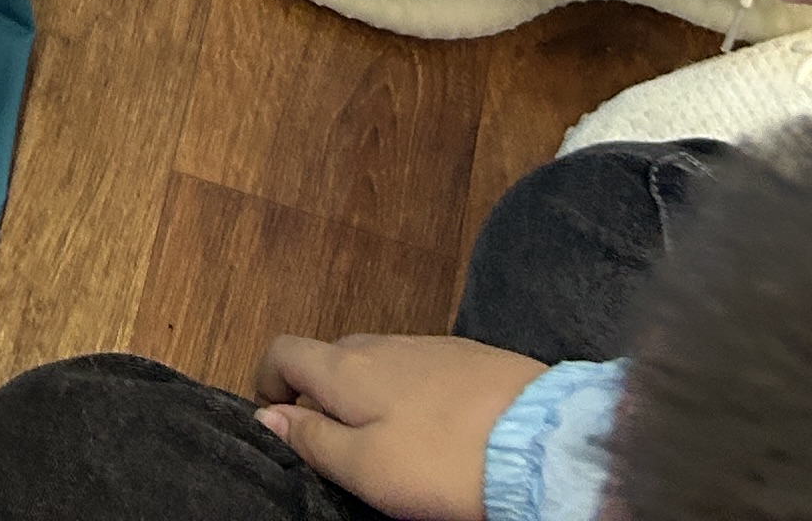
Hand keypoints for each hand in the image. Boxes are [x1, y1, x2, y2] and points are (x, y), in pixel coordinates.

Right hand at [253, 335, 542, 520]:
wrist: (543, 443)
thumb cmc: (443, 461)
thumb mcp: (366, 468)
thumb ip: (313, 440)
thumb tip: (268, 416)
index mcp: (347, 368)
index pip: (282, 350)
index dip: (268, 383)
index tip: (281, 424)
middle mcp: (383, 344)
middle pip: (330, 356)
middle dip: (320, 393)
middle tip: (337, 447)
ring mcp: (431, 346)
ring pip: (378, 362)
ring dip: (368, 395)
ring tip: (390, 443)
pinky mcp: (473, 358)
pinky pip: (420, 369)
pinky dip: (410, 394)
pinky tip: (436, 429)